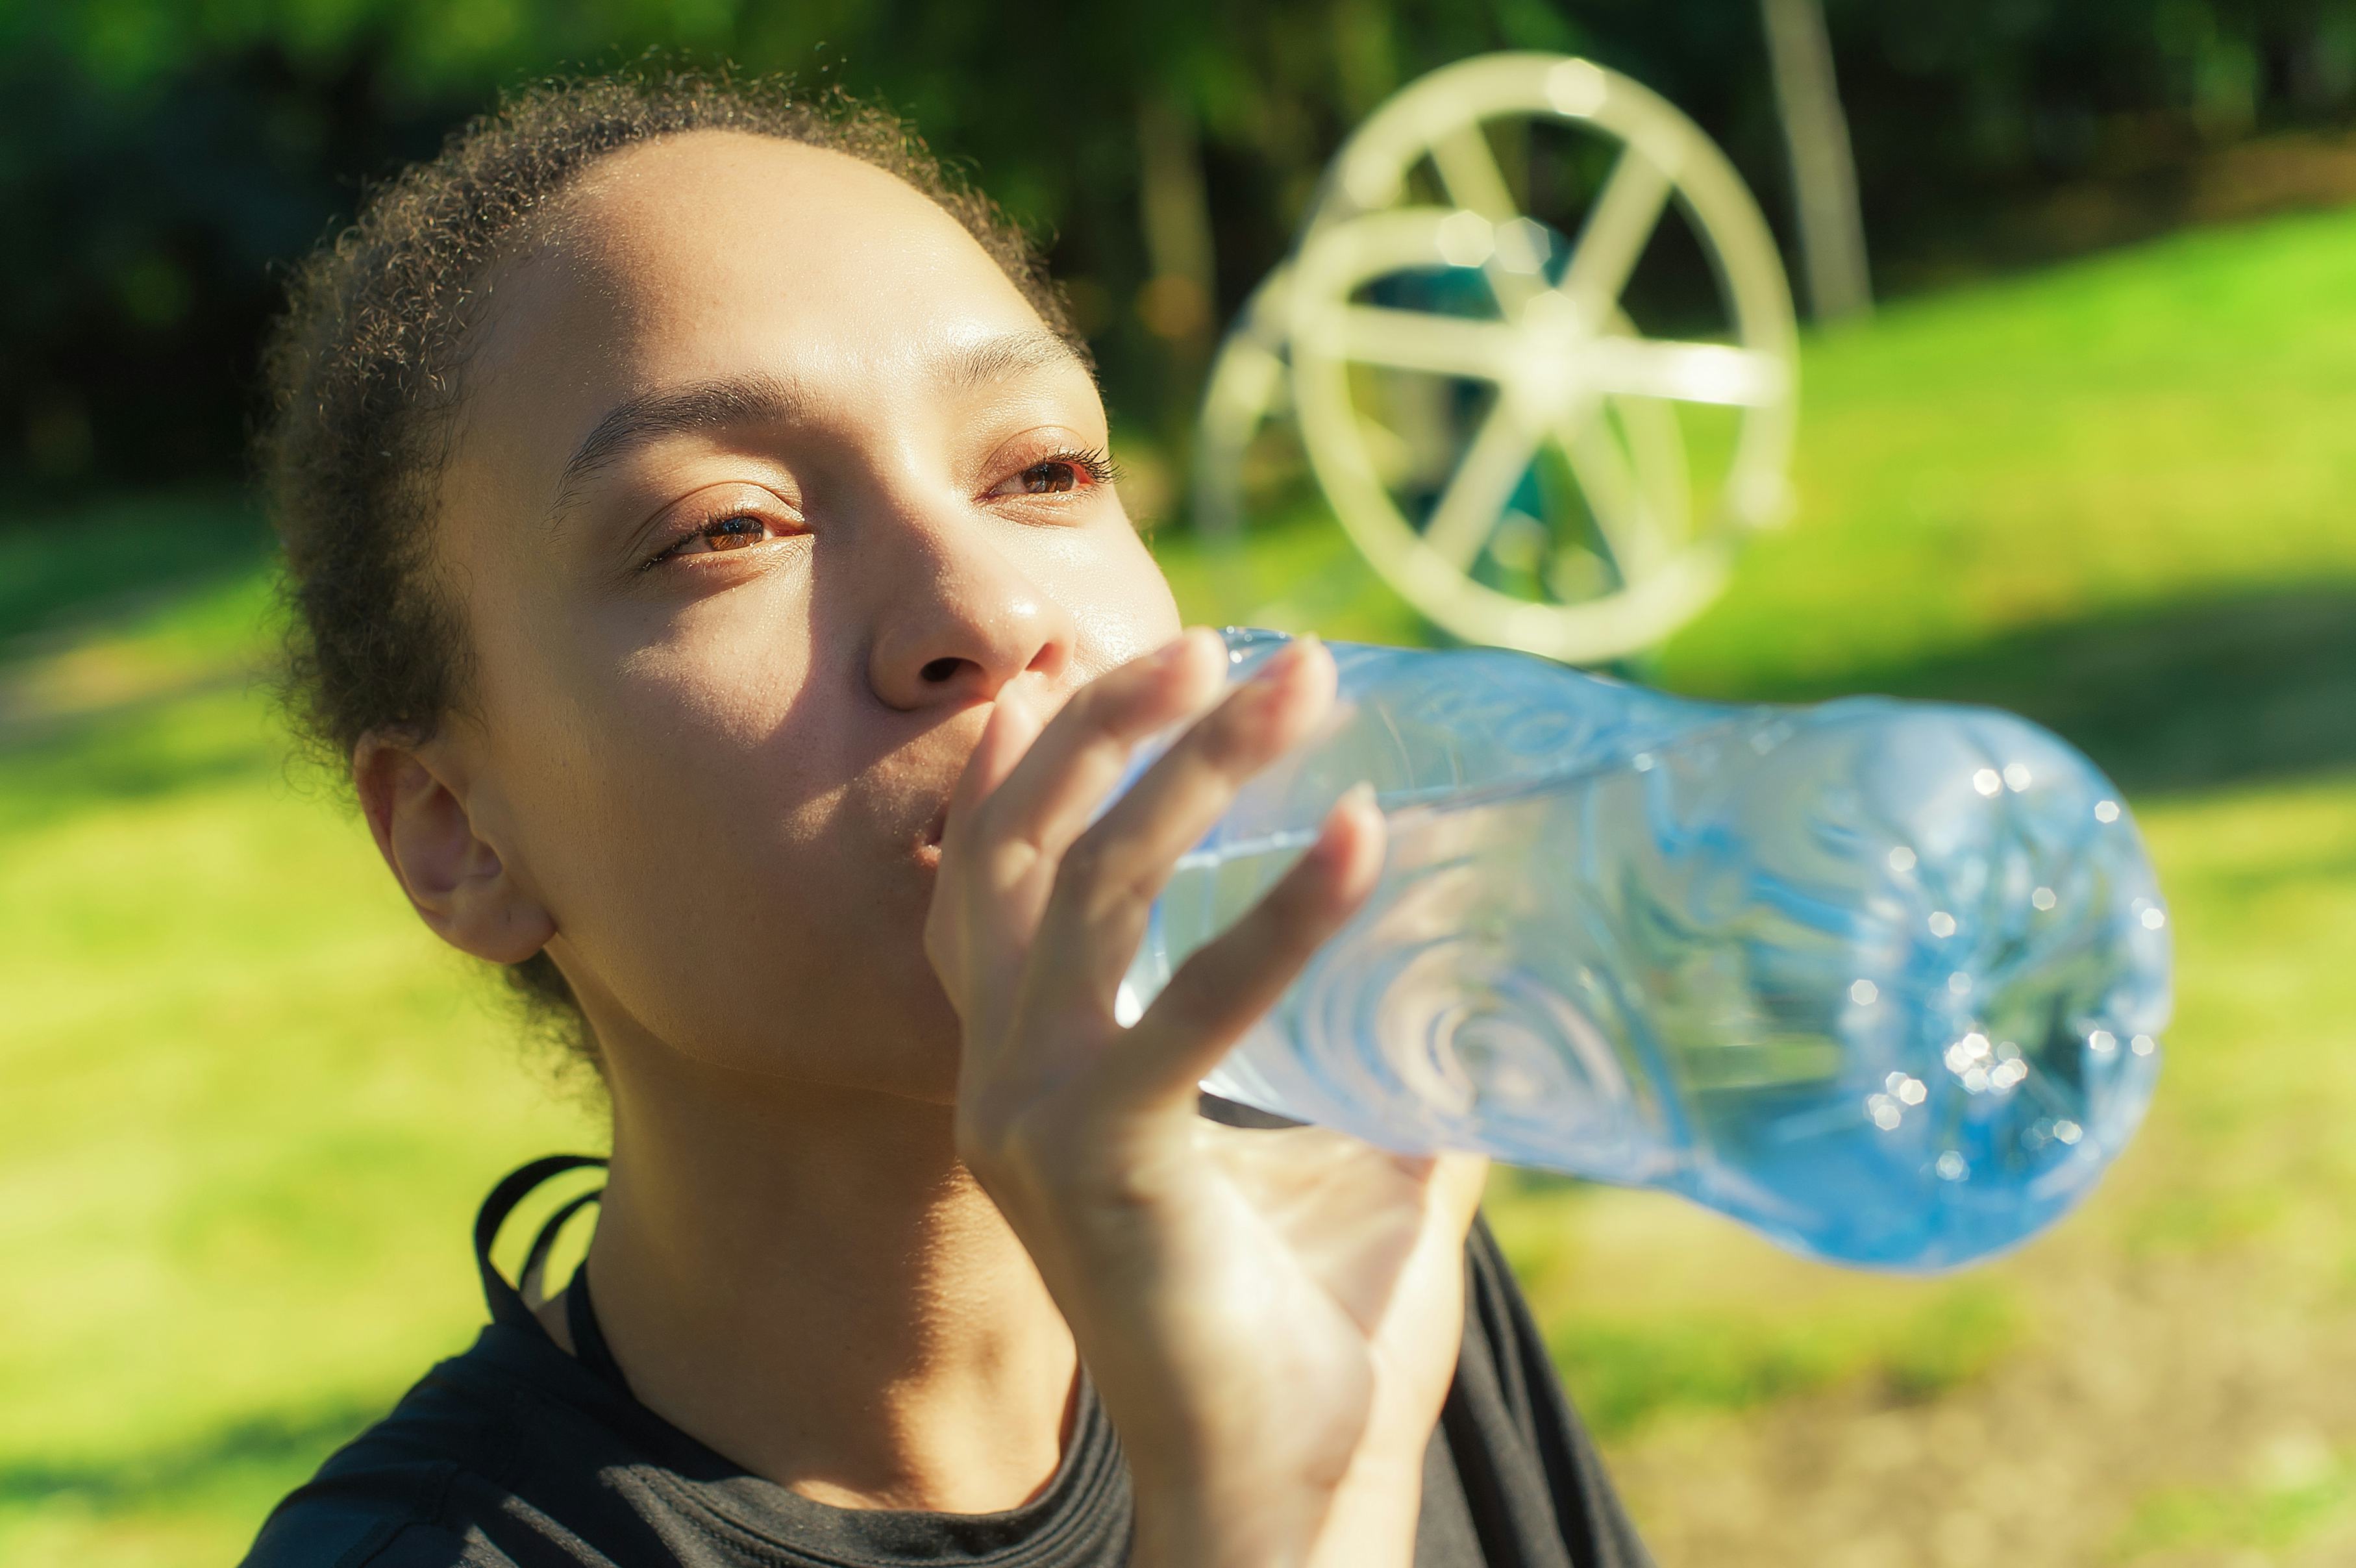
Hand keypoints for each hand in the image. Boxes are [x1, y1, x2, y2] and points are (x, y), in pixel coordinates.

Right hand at [924, 628, 1488, 1567]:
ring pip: (1088, 891)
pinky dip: (1276, 917)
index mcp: (1028, 1073)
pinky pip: (1183, 1012)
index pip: (987, 883)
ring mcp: (1031, 1120)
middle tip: (1230, 640)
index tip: (1071, 656)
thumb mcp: (1340, 1153)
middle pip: (1022, 851)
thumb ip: (1379, 1058)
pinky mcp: (1098, 1166)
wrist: (1276, 1487)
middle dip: (1110, 726)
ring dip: (1190, 770)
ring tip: (1295, 681)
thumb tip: (1486, 978)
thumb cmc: (1300, 1328)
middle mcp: (1002, 1081)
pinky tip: (1364, 838)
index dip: (1014, 764)